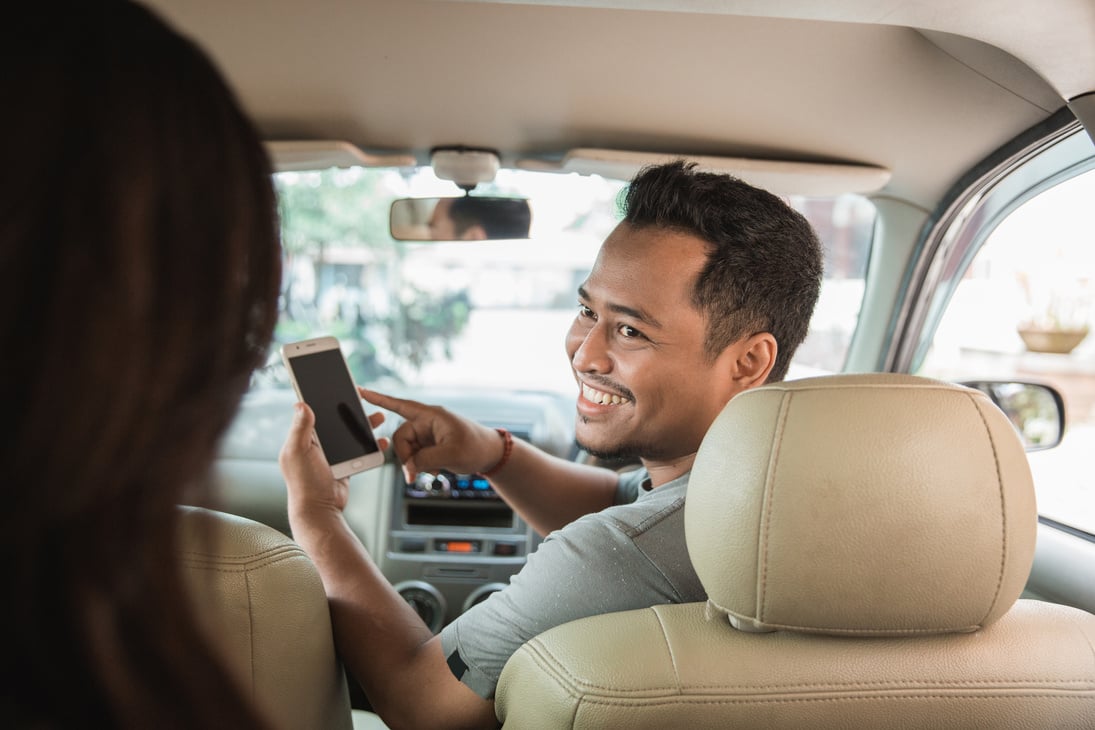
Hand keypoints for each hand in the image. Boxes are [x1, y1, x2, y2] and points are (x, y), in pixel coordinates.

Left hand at [278, 400, 389, 518]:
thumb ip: (300, 428)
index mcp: (301, 438)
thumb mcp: (298, 451)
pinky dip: (370, 444)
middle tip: (360, 397)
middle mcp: (315, 445)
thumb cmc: (304, 483)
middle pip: (335, 420)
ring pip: (349, 433)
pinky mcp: (343, 464)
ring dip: (364, 424)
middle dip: (349, 409)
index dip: (321, 397)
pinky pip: (359, 450)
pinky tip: (380, 440)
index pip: (311, 411)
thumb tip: (301, 403)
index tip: (334, 385)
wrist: (320, 510)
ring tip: (377, 417)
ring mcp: (331, 455)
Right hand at [362, 388, 503, 483]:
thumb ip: (425, 459)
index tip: (360, 391)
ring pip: (407, 450)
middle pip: (400, 438)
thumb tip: (409, 466)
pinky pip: (415, 456)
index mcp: (431, 415)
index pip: (400, 405)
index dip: (379, 399)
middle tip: (413, 475)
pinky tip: (433, 470)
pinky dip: (419, 466)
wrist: (490, 455)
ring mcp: (427, 434)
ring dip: (414, 464)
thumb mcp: (451, 454)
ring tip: (430, 473)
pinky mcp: (429, 446)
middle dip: (405, 457)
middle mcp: (426, 423)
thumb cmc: (476, 447)